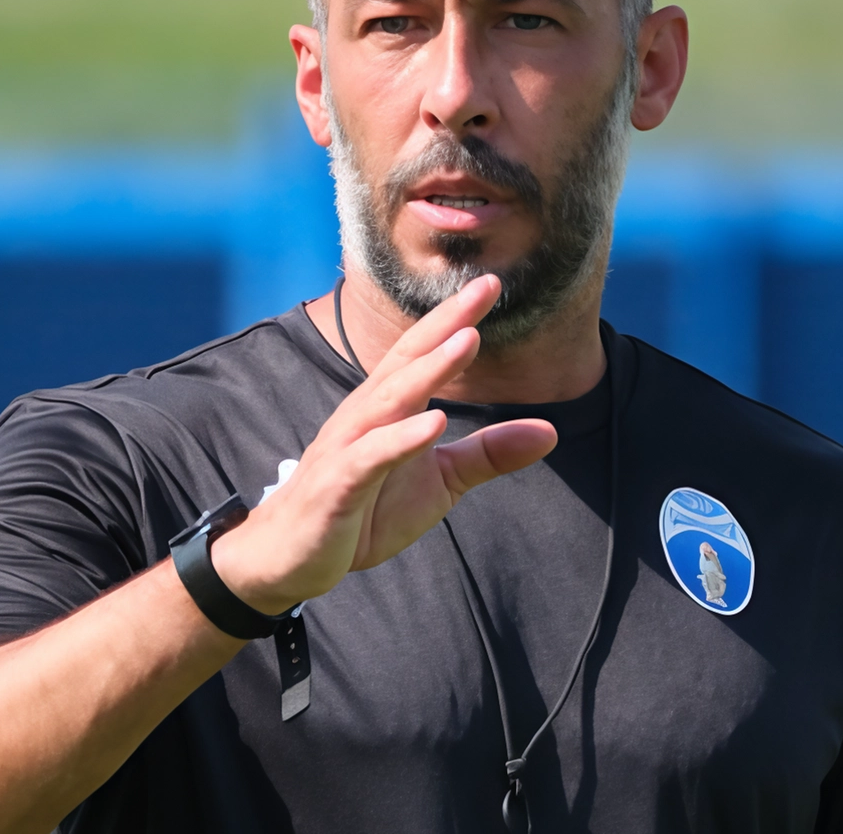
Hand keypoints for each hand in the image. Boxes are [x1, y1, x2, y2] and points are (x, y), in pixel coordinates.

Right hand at [212, 275, 558, 614]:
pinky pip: (370, 457)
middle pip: (405, 360)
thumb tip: (550, 432)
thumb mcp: (440, 483)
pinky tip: (434, 424)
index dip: (454, 318)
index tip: (491, 284)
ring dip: (427, 369)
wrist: (291, 559)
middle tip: (485, 287)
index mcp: (388, 410)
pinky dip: (401, 439)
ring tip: (466, 341)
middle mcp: (364, 417)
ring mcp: (347, 448)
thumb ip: (489, 454)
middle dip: (445, 324)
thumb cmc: (363, 512)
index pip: (422, 353)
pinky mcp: (337, 487)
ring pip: (389, 399)